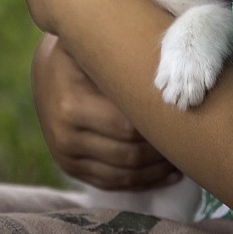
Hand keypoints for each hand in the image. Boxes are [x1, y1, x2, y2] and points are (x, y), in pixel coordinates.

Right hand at [31, 33, 179, 190]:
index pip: (128, 128)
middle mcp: (64, 135)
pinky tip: (166, 175)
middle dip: (161, 152)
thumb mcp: (93, 50)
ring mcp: (65, 155)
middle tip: (187, 141)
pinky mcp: (69, 167)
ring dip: (156, 171)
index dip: (158, 129)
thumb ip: (123, 60)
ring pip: (123, 175)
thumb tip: (169, 73)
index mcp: (71, 105)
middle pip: (128, 154)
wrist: (46, 70)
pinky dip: (142, 182)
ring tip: (179, 159)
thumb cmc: (81, 54)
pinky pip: (111, 183)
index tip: (182, 122)